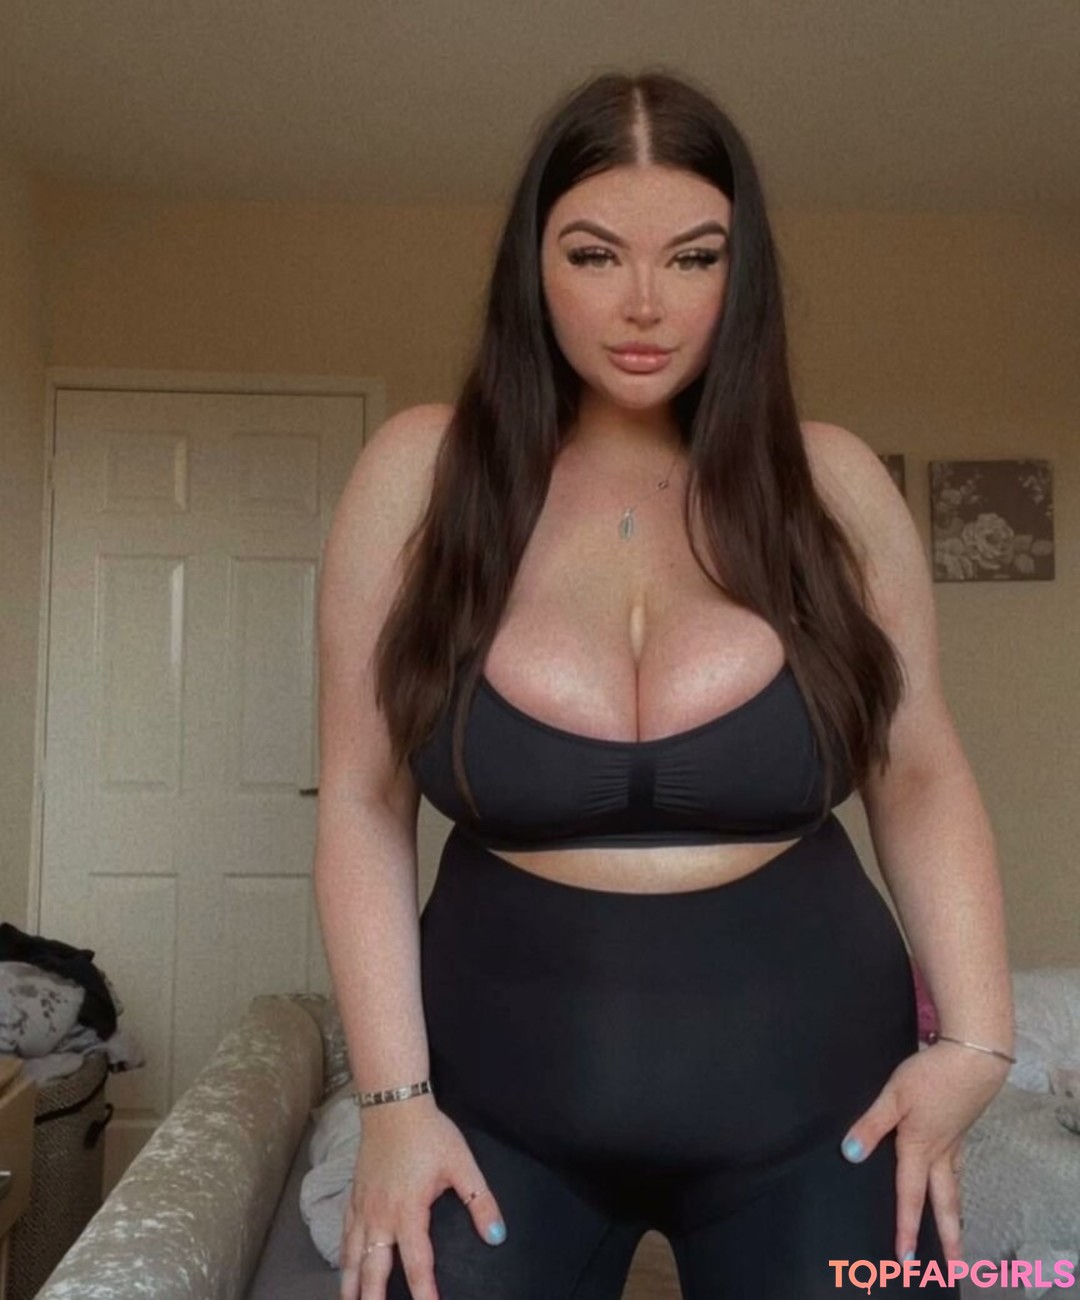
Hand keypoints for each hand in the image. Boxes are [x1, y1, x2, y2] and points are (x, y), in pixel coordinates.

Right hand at [339, 1099, 506, 1299]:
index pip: (416, 1264)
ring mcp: (363, 1206)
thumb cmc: (429, 1133)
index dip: (424, 1293)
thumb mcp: (462, 1164)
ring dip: (350, 1284)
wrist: (393, 1103)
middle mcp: (380, 1216)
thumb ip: (480, 1201)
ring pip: (351, 1256)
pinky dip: (343, 1256)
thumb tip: (497, 1236)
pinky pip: (344, 1234)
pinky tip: (344, 1265)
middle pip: (373, 1270)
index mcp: (408, 1211)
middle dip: (372, 1299)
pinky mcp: (354, 1195)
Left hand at [839, 1044, 1008, 1262]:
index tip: (905, 1258)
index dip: (906, 1227)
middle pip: (945, 1203)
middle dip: (949, 1237)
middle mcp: (941, 1153)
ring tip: (955, 1232)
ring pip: (955, 1186)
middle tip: (954, 1267)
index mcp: (921, 1148)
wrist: (974, 1058)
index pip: (910, 1195)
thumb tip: (850, 1154)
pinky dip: (957, 1183)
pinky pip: (959, 1167)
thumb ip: (872, 1125)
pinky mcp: (962, 1128)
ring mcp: (956, 1142)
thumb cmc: (932, 1076)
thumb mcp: (894, 1096)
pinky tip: (953, 1179)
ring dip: (954, 1213)